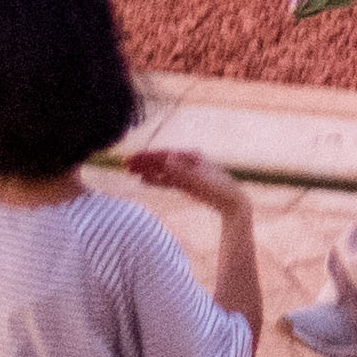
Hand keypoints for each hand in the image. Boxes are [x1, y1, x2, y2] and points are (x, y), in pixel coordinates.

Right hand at [117, 145, 251, 215]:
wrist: (231, 202)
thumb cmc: (217, 189)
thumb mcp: (198, 180)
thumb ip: (181, 171)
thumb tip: (167, 157)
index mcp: (191, 156)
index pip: (164, 154)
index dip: (147, 157)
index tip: (131, 159)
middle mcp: (188, 162)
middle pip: (161, 160)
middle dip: (143, 162)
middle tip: (124, 164)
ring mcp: (187, 173)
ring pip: (163, 170)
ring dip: (147, 170)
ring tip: (130, 171)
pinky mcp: (187, 184)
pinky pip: (168, 180)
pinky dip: (156, 180)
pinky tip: (144, 181)